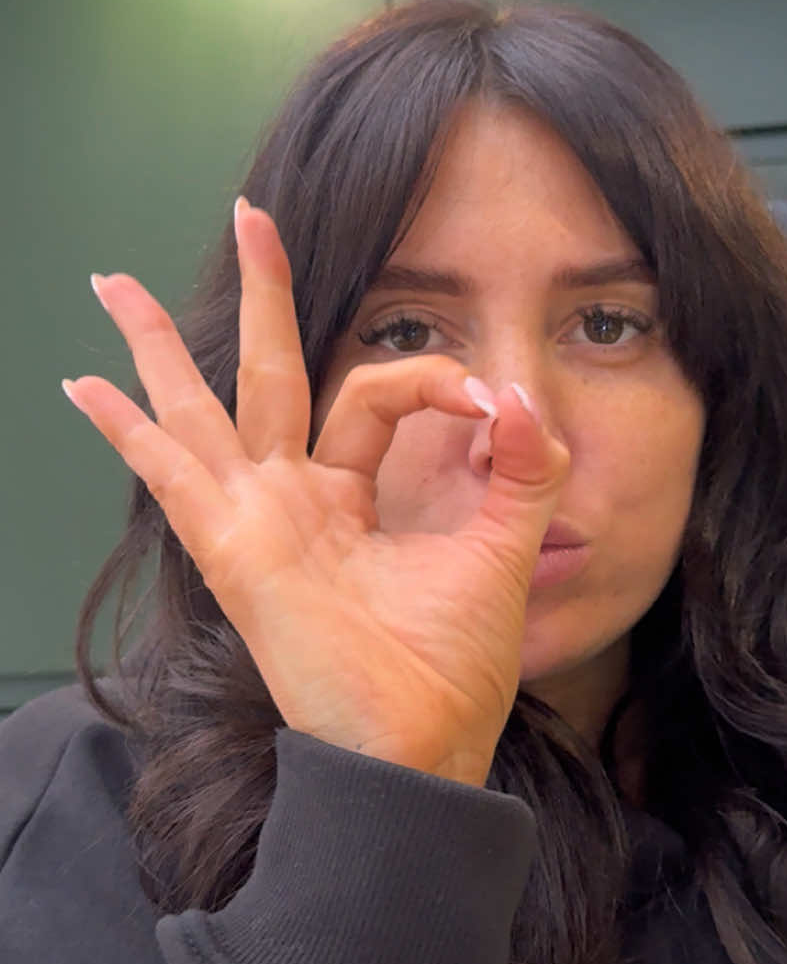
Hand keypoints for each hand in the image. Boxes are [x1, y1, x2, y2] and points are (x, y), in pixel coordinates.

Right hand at [64, 199, 570, 786]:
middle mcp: (295, 499)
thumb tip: (520, 393)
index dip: (435, 379)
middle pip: (269, 373)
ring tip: (111, 281)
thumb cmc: (453, 668)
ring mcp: (257, 520)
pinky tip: (84, 387)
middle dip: (262, 293)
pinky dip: (126, 430)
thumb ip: (525, 469)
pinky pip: (171, 475)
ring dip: (159, 344)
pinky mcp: (235, 547)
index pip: (378, 393)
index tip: (491, 402)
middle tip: (252, 215)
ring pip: (200, 408)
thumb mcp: (505, 549)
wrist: (422, 747)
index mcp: (351, 496)